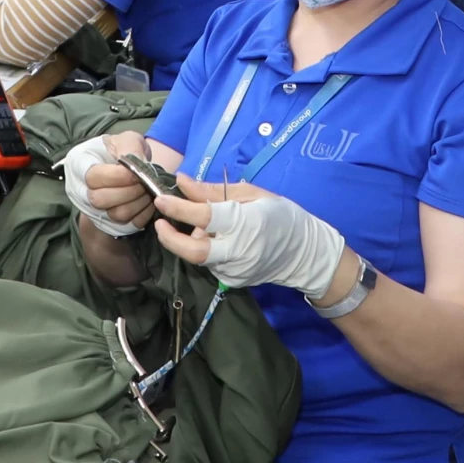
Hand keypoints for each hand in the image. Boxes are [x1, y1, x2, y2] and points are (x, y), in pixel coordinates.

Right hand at [62, 132, 154, 236]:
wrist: (126, 171)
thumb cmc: (123, 151)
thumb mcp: (127, 139)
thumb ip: (130, 147)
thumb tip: (136, 166)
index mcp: (79, 163)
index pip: (91, 177)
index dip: (116, 177)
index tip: (135, 172)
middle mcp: (79, 189)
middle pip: (99, 199)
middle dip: (129, 190)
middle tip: (143, 181)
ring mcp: (92, 210)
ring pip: (116, 214)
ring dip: (139, 201)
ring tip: (147, 188)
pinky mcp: (110, 224)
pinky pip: (130, 224)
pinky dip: (144, 212)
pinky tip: (148, 200)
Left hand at [151, 175, 345, 297]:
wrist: (304, 253)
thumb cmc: (281, 215)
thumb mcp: (252, 194)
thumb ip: (213, 191)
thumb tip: (181, 181)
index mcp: (246, 223)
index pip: (205, 216)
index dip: (179, 207)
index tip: (161, 198)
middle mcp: (239, 250)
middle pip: (195, 252)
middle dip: (170, 239)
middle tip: (159, 224)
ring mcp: (235, 270)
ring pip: (200, 257)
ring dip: (191, 241)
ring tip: (202, 226)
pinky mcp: (233, 282)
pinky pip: (210, 264)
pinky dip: (206, 249)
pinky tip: (216, 240)